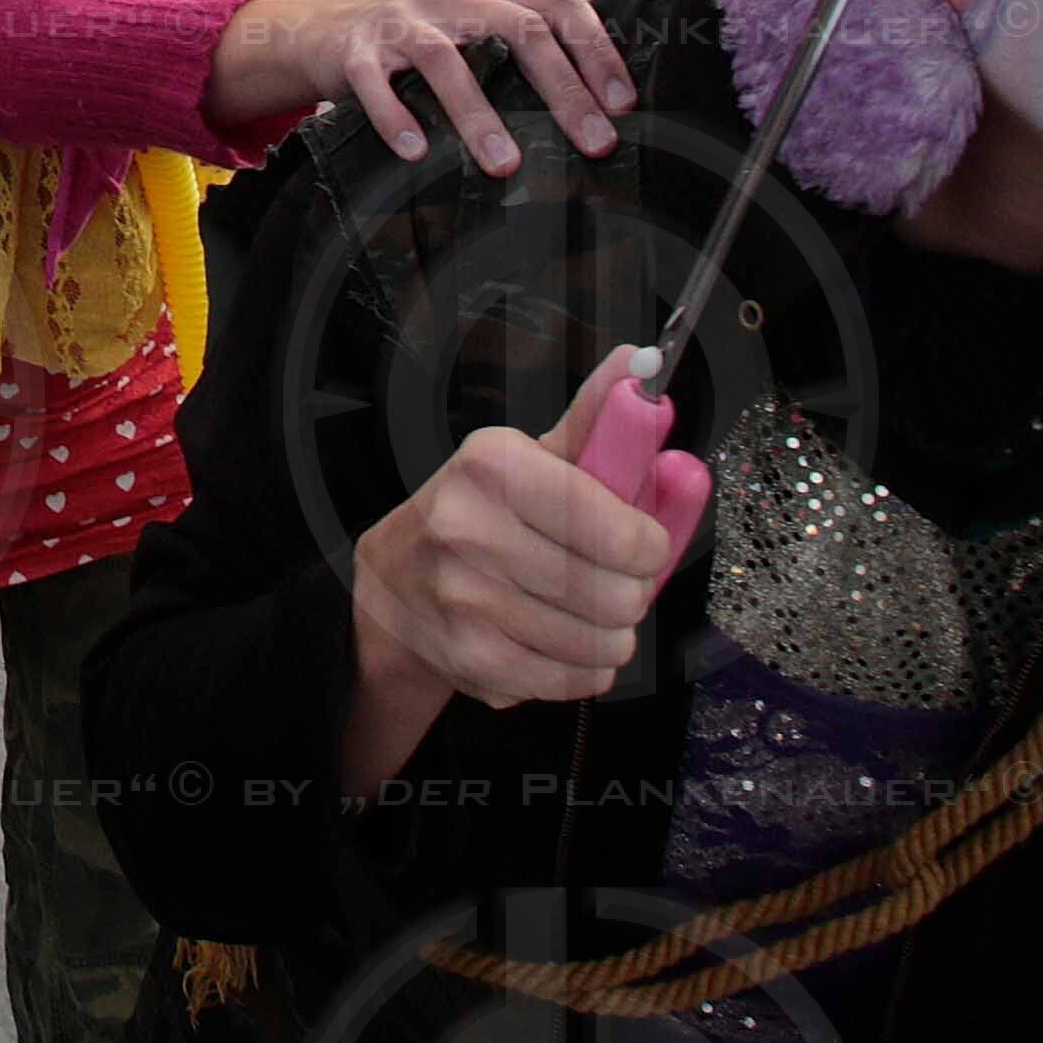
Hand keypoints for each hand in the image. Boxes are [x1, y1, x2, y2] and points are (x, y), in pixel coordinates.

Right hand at [208, 0, 634, 170]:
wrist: (330, 34)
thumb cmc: (425, 40)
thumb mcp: (482, 26)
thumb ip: (537, 36)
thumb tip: (617, 75)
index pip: (559, 2)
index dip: (597, 47)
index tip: (624, 104)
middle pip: (518, 31)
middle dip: (562, 90)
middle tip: (594, 143)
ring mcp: (402, 23)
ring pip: (446, 61)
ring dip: (478, 115)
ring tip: (505, 165)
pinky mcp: (357, 53)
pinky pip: (375, 84)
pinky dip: (396, 118)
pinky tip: (417, 152)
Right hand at [343, 348, 687, 782]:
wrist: (393, 582)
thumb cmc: (479, 511)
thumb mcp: (528, 455)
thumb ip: (594, 418)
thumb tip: (643, 363)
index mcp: (494, 466)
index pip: (618, 527)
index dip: (649, 544)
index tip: (641, 542)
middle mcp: (471, 530)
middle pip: (617, 593)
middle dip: (632, 592)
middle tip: (610, 578)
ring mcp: (468, 601)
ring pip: (603, 642)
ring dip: (611, 633)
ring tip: (584, 610)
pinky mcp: (473, 661)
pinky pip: (576, 680)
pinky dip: (585, 667)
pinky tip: (560, 640)